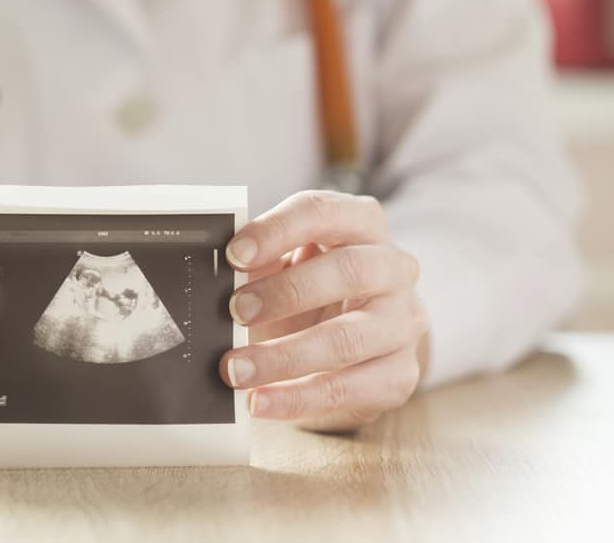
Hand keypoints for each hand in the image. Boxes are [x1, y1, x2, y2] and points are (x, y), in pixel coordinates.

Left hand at [219, 191, 428, 431]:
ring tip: (235, 370)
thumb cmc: (310, 289)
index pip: (322, 212)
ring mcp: (403, 322)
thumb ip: (256, 261)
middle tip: (236, 313)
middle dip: (286, 293)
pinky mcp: (400, 373)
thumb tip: (210, 276)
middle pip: (348, 271)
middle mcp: (393, 267)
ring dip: (284, 357)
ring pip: (348, 338)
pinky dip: (298, 398)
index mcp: (360, 223)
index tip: (234, 255)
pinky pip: (349, 389)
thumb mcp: (285, 264)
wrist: (358, 340)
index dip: (277, 231)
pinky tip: (261, 401)